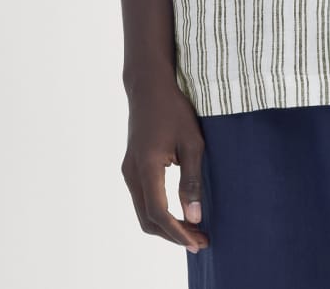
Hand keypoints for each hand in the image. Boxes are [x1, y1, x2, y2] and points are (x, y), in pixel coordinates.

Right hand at [120, 79, 209, 252]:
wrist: (149, 86)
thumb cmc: (174, 109)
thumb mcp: (191, 142)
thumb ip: (192, 180)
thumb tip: (194, 216)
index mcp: (146, 168)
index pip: (159, 213)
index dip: (178, 232)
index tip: (198, 242)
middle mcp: (132, 173)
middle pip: (148, 220)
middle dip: (173, 235)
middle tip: (200, 241)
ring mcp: (129, 170)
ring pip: (143, 212)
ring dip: (166, 226)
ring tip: (193, 230)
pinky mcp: (131, 166)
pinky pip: (142, 199)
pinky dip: (158, 213)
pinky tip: (178, 213)